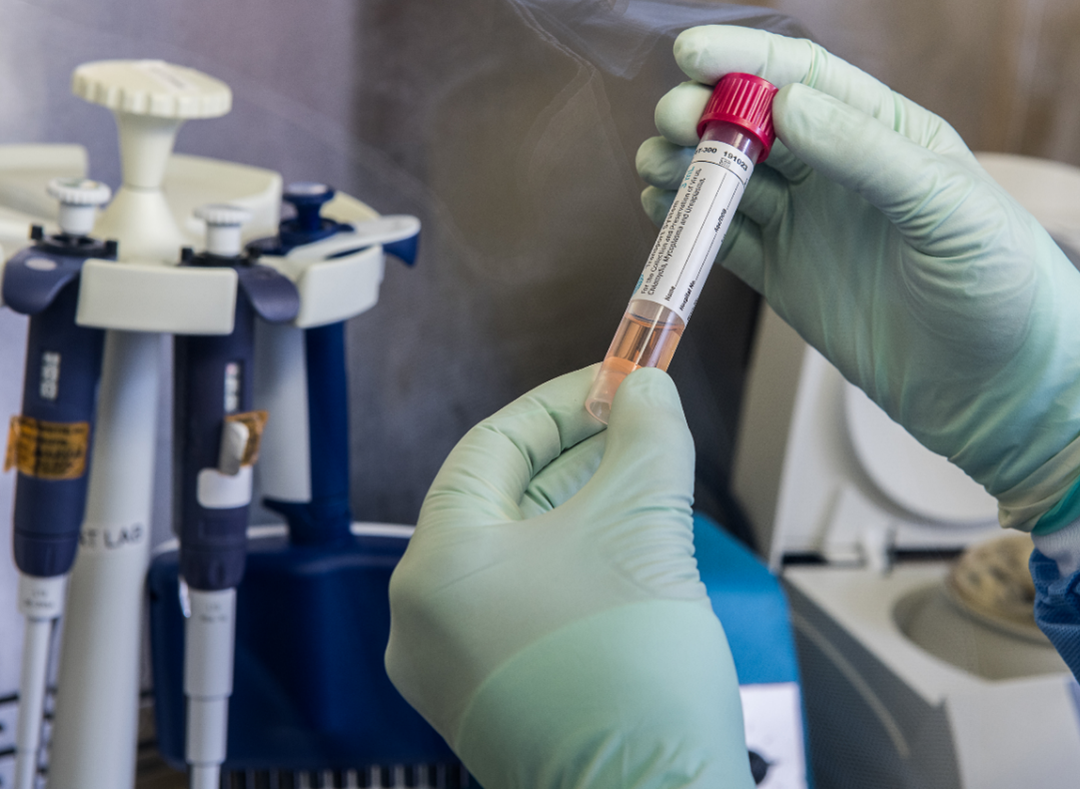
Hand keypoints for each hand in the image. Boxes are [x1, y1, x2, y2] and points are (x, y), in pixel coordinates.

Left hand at [386, 366, 753, 788]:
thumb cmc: (629, 686)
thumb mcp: (644, 524)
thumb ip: (645, 436)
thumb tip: (646, 392)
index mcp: (437, 570)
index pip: (491, 446)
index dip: (562, 403)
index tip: (615, 381)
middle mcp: (429, 622)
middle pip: (505, 500)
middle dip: (580, 457)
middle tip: (638, 426)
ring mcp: (459, 669)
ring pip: (523, 555)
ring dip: (587, 509)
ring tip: (648, 483)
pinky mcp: (499, 700)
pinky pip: (531, 606)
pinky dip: (580, 567)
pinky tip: (634, 554)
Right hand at [638, 26, 1079, 531]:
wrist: (1004, 389)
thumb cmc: (1003, 285)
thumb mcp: (947, 207)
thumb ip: (868, 154)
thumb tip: (787, 105)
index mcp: (886, 132)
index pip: (805, 76)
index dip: (745, 59)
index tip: (691, 53)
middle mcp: (840, 170)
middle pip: (753, 124)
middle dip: (704, 114)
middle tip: (674, 122)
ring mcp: (809, 225)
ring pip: (730, 179)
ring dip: (687, 167)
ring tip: (655, 166)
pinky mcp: (786, 279)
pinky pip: (725, 240)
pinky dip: (689, 224)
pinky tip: (663, 211)